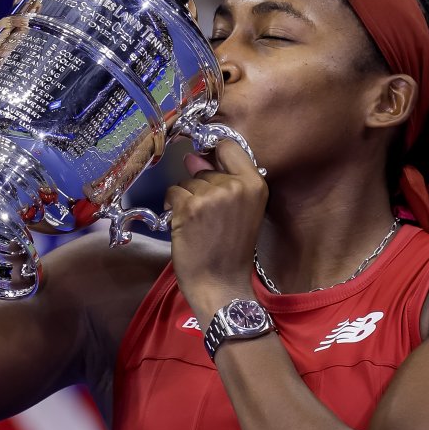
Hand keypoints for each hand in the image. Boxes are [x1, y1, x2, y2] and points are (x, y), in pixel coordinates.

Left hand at [165, 141, 267, 321]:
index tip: (206, 164)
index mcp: (256, 185)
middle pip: (205, 168)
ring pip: (186, 181)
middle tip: (209, 217)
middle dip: (200, 187)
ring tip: (199, 225)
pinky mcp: (190, 207)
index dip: (213, 154)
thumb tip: (192, 157)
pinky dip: (172, 208)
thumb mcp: (241, 211)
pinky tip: (184, 226)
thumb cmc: (231, 251)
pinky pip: (172, 193)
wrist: (221, 284)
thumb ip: (223, 180)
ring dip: (186, 200)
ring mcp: (212, 196)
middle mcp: (236, 186)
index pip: (229, 146)